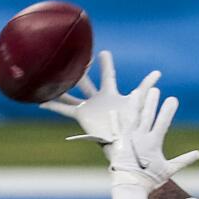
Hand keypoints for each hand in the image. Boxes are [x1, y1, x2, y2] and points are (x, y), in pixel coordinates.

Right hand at [41, 49, 159, 149]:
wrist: (123, 145)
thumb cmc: (131, 125)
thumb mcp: (137, 103)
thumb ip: (146, 87)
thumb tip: (158, 73)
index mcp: (111, 95)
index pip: (108, 76)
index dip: (106, 65)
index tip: (104, 53)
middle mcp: (97, 100)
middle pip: (87, 81)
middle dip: (81, 69)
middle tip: (76, 57)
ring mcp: (88, 108)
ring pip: (72, 92)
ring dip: (62, 83)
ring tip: (51, 73)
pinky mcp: (81, 117)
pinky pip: (64, 109)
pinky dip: (53, 105)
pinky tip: (40, 101)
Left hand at [108, 86, 198, 193]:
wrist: (131, 186)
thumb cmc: (150, 180)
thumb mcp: (168, 170)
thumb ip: (183, 160)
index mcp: (153, 142)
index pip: (163, 122)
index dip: (168, 110)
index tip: (173, 98)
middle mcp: (140, 137)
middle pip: (147, 115)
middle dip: (152, 102)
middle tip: (155, 89)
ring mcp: (129, 139)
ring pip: (132, 117)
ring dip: (135, 105)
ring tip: (136, 92)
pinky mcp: (119, 144)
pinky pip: (116, 130)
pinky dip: (115, 121)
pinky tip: (113, 112)